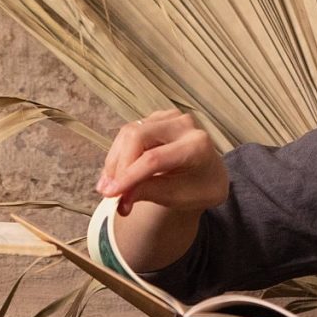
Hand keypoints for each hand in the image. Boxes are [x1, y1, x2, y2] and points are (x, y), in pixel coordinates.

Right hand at [97, 109, 228, 212]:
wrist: (208, 176)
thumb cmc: (197, 189)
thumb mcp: (177, 197)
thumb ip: (148, 193)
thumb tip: (119, 198)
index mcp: (197, 146)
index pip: (154, 158)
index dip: (129, 176)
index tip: (111, 194)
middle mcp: (183, 125)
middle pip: (138, 136)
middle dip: (119, 165)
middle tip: (109, 192)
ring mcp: (168, 118)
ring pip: (129, 132)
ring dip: (115, 161)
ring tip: (109, 187)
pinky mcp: (155, 119)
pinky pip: (128, 133)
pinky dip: (119, 155)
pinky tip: (116, 175)